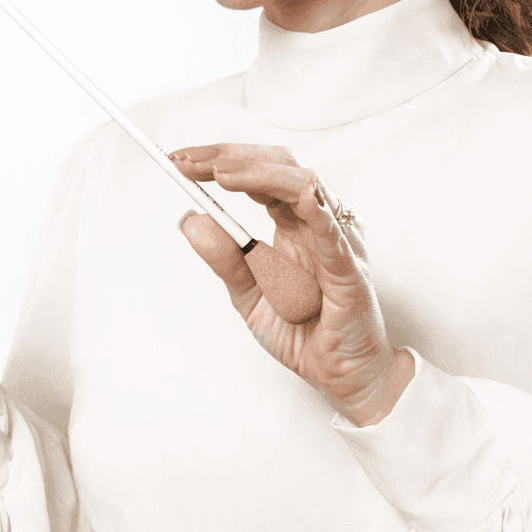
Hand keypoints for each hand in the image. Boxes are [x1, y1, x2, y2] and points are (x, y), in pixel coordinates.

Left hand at [171, 143, 413, 425]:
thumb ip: (224, 258)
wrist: (342, 375)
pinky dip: (312, 211)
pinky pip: (334, 235)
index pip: (259, 174)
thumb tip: (189, 218)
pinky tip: (288, 198)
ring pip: (306, 186)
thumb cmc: (303, 331)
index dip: (221, 160)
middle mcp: (319, 223)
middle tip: (189, 161)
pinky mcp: (351, 270)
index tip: (180, 160)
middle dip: (232, 156)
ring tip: (220, 174)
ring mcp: (338, 242)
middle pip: (281, 166)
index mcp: (294, 224)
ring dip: (261, 174)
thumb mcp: (248, 294)